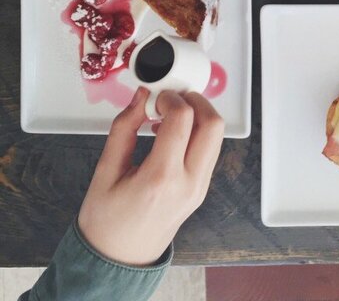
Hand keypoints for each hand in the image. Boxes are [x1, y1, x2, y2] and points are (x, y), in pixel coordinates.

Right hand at [78, 87, 223, 265]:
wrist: (119, 259)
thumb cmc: (106, 222)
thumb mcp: (104, 172)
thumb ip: (123, 129)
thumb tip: (140, 97)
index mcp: (160, 178)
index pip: (182, 120)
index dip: (171, 98)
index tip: (156, 96)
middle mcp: (188, 182)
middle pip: (213, 124)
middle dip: (196, 101)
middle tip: (172, 98)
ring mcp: (200, 187)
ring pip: (217, 136)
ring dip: (200, 116)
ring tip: (170, 115)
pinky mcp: (202, 188)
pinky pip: (210, 150)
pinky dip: (198, 133)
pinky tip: (174, 134)